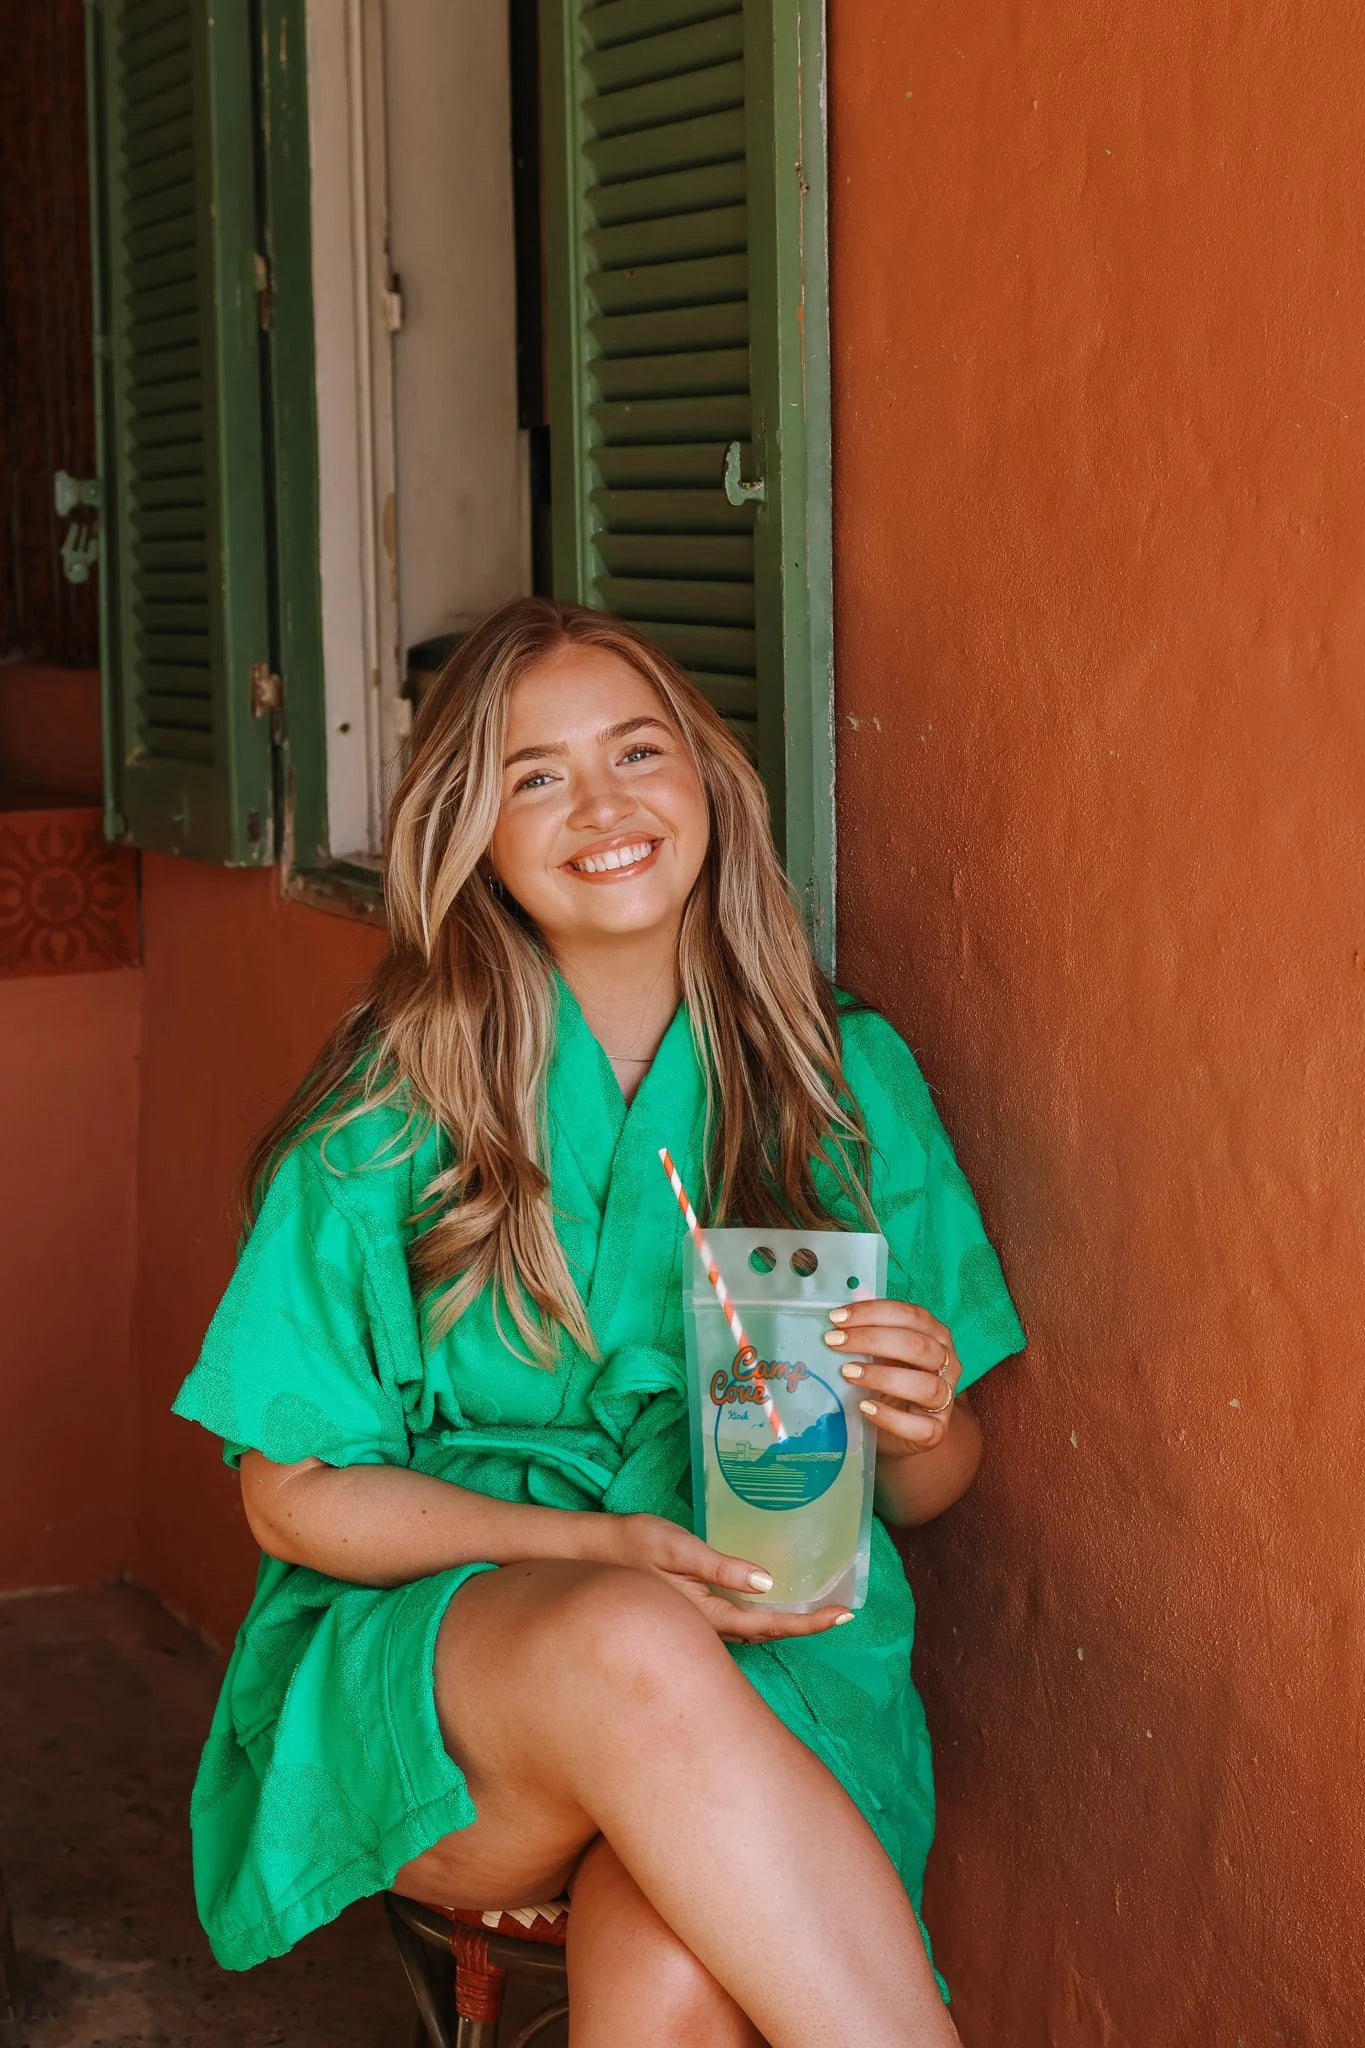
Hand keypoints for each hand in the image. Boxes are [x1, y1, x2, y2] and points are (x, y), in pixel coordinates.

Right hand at [591, 1512, 853, 1643]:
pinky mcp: (689, 1613)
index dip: (809, 1623)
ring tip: (818, 1606)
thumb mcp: (675, 1549)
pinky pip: (733, 1623)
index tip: (844, 1615)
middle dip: (805, 1625)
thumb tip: (767, 1583)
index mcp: (708, 1614)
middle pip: (767, 1632)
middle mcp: (708, 1627)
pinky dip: (759, 1614)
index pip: (770, 1625)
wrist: (583, 1560)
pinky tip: (770, 1598)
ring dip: (784, 1621)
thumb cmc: (628, 1547)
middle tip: (842, 1612)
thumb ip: (719, 1567)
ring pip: (751, 1630)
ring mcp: (698, 1623)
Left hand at [823, 1299, 959, 1461]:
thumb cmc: (891, 1380)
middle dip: (873, 1340)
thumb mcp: (882, 1350)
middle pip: (918, 1346)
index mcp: (936, 1335)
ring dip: (883, 1376)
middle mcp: (947, 1363)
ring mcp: (945, 1399)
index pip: (911, 1315)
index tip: (837, 1318)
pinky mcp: (936, 1430)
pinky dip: (890, 1416)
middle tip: (835, 1342)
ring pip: (925, 1385)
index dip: (873, 1313)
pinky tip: (865, 1407)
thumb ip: (873, 1324)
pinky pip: (920, 1426)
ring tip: (847, 1372)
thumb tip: (855, 1290)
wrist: (907, 1428)